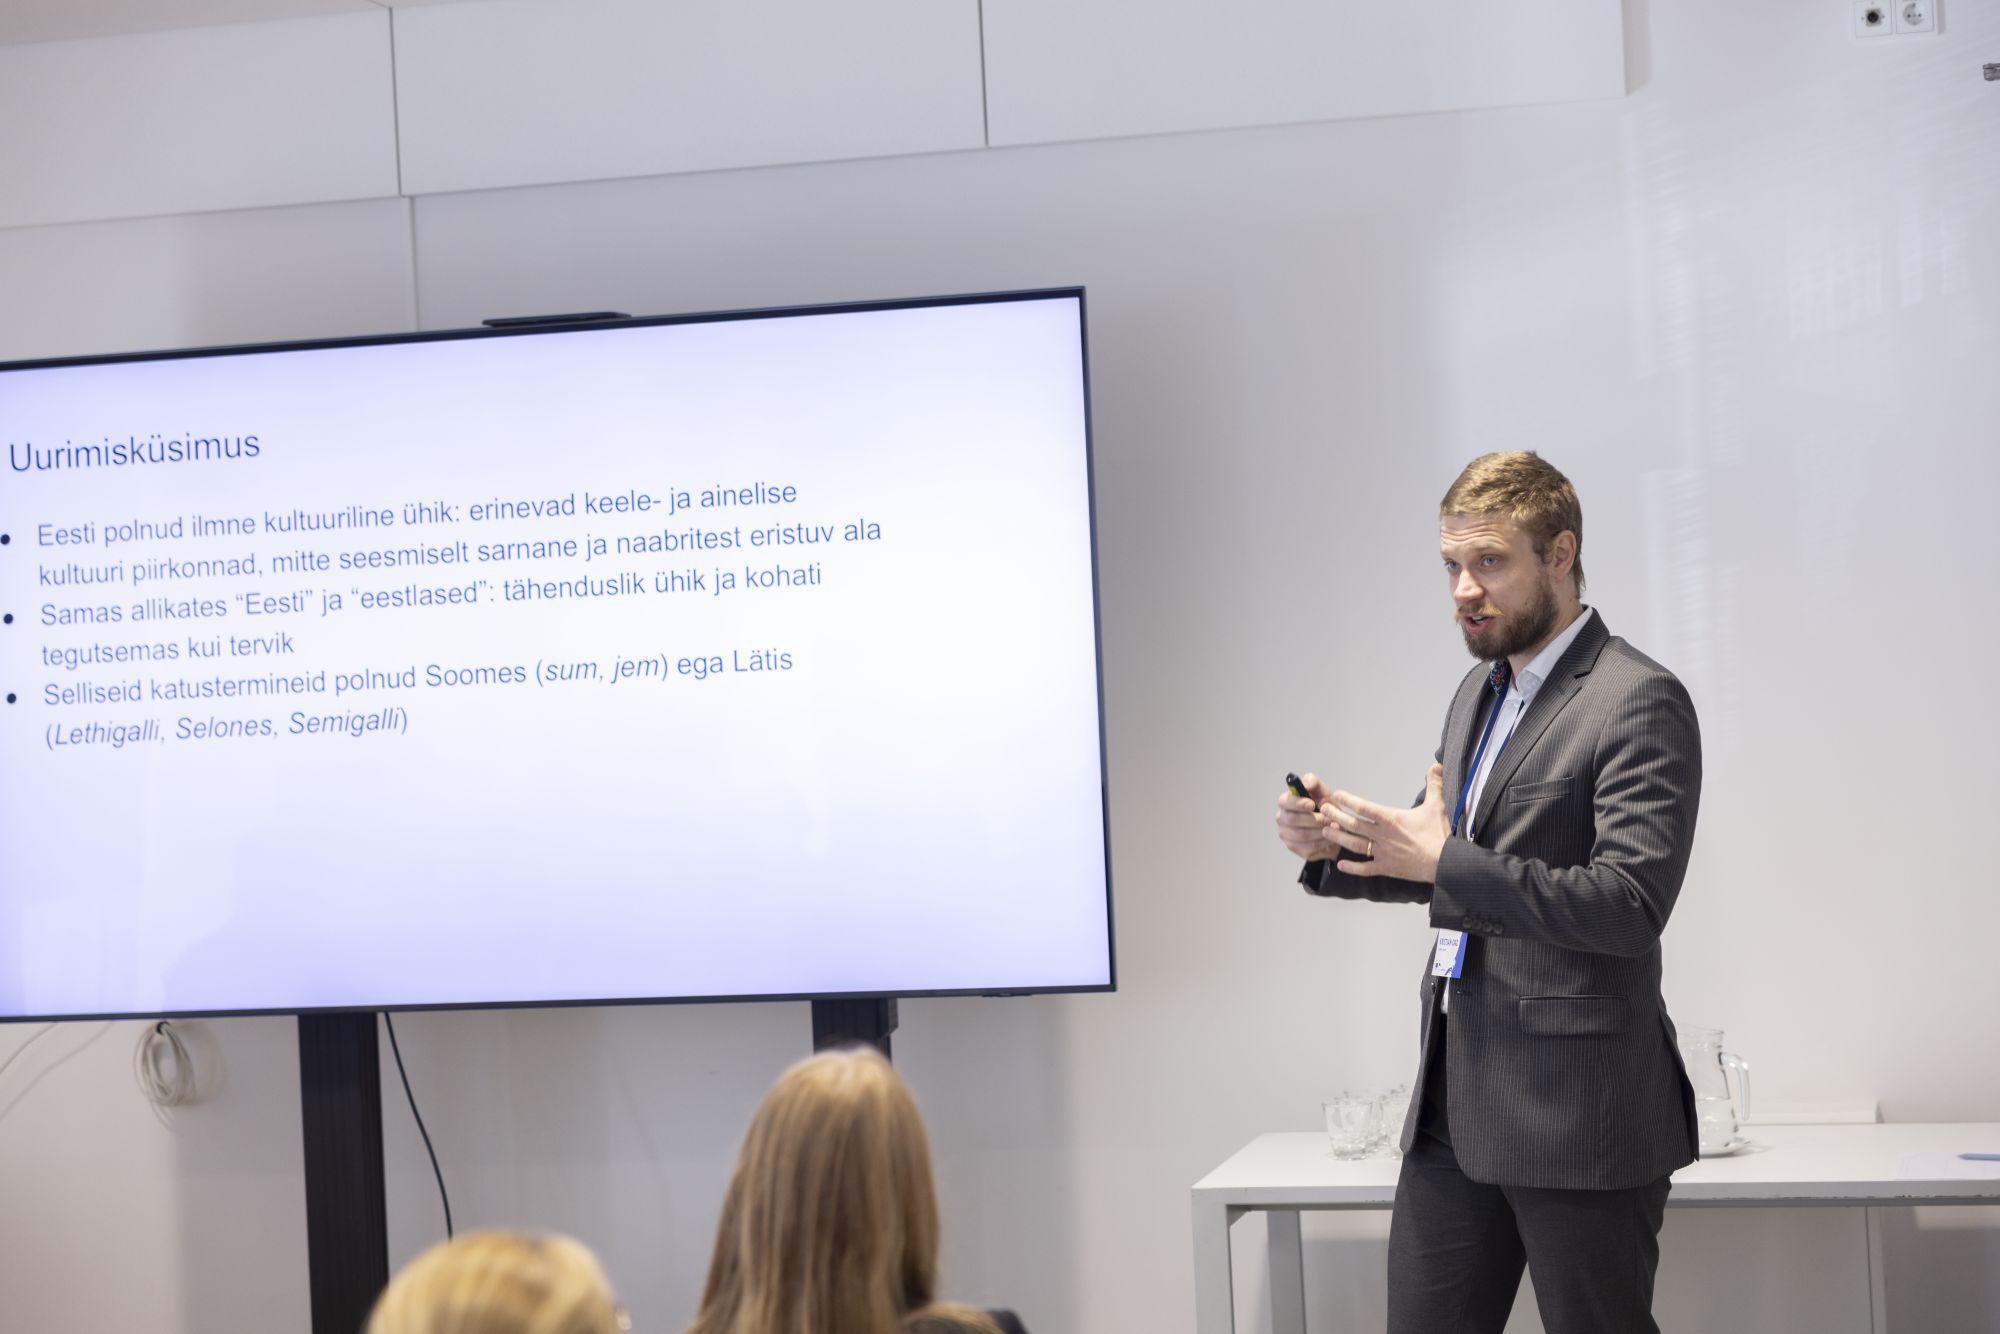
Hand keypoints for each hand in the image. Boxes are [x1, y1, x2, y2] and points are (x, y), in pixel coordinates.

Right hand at [1274, 772, 1337, 861]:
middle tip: (1329, 819)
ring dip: (1320, 831)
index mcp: (1286, 802)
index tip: (1312, 804)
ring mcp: (1286, 834)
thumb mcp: (1323, 793)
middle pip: (1293, 819)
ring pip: (1302, 834)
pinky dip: (1322, 842)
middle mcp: (1282, 818)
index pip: (1285, 801)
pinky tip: (1330, 838)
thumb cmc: (1326, 808)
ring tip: (1334, 828)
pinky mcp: (1294, 848)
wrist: (1335, 829)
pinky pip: (1308, 847)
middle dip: (1314, 819)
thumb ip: (1314, 783)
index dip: (1297, 803)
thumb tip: (1307, 784)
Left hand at [1327, 764, 1448, 882]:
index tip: (1337, 795)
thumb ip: (1434, 785)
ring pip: (1355, 845)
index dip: (1349, 801)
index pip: (1365, 807)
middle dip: (1337, 816)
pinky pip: (1366, 869)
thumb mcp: (1437, 806)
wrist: (1445, 863)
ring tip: (1325, 831)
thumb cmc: (1439, 834)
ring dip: (1338, 837)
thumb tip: (1435, 765)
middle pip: (1354, 825)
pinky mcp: (1386, 868)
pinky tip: (1340, 864)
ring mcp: (1383, 853)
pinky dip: (1353, 867)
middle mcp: (1383, 835)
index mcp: (1392, 819)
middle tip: (1324, 810)